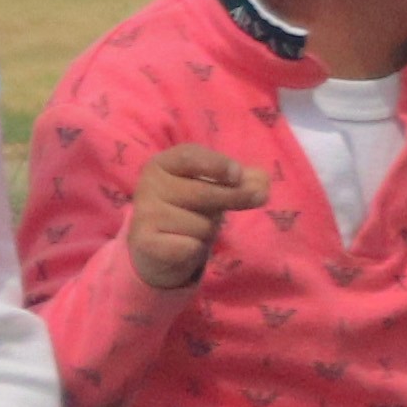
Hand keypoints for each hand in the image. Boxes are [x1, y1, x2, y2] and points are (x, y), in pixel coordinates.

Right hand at [124, 143, 269, 291]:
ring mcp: (144, 214)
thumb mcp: (212, 188)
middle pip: (204, 192)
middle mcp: (148, 185)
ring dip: (209, 230)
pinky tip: (183, 246)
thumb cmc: (187, 210)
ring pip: (202, 224)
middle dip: (236, 197)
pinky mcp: (145, 242)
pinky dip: (197, 249)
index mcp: (161, 164)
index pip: (189, 157)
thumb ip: (239, 182)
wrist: (155, 249)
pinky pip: (192, 246)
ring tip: (194, 229)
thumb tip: (262, 181)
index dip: (217, 165)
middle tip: (259, 197)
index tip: (238, 174)